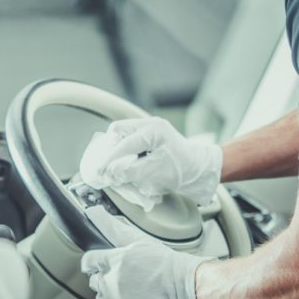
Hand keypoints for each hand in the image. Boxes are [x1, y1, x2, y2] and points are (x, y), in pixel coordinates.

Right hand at [79, 117, 222, 209]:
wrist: (199, 170)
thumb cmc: (183, 171)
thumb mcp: (155, 174)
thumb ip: (130, 171)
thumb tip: (110, 172)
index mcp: (154, 130)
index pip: (124, 143)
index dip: (109, 159)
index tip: (99, 171)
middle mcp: (150, 124)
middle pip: (118, 131)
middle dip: (109, 149)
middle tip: (105, 166)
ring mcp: (149, 128)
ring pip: (121, 133)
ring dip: (115, 149)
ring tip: (113, 165)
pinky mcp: (149, 135)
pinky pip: (128, 138)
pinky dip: (123, 150)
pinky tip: (123, 161)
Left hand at [81, 206, 206, 298]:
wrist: (185, 290)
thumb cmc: (166, 264)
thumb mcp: (139, 240)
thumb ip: (112, 227)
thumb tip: (93, 212)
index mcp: (113, 262)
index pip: (89, 261)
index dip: (93, 261)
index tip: (98, 262)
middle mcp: (110, 284)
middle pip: (94, 280)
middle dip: (104, 276)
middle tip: (123, 275)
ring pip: (102, 297)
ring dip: (110, 293)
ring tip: (130, 289)